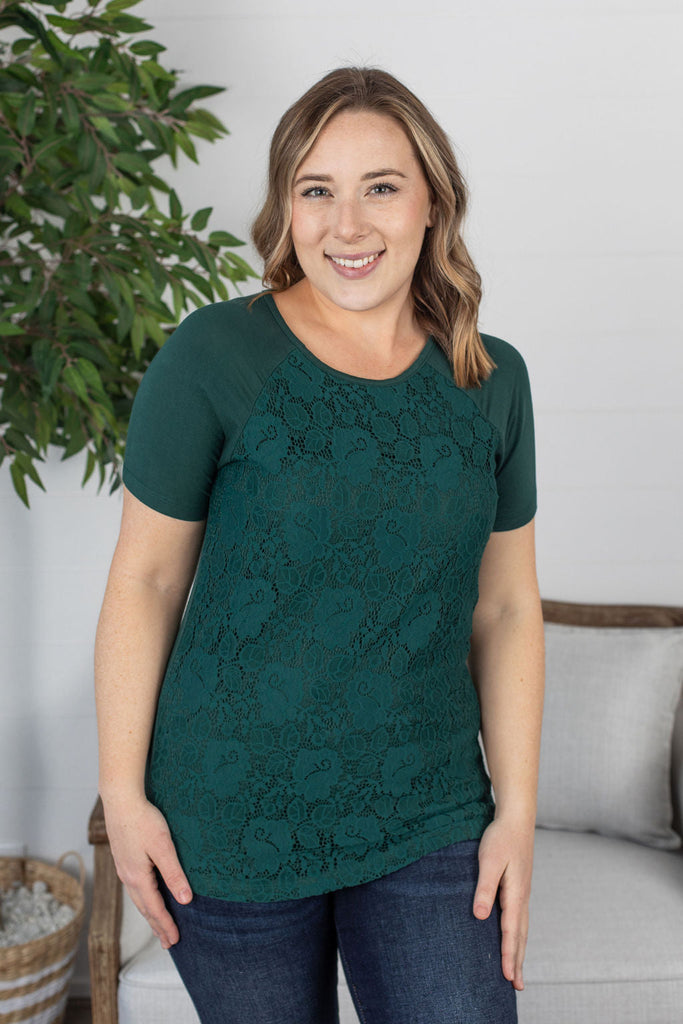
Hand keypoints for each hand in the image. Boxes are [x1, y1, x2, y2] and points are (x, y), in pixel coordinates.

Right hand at [102, 794, 191, 948]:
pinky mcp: (123, 859)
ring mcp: (123, 868)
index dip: (166, 925)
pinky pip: (135, 887)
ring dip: (149, 914)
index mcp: (138, 878)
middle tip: (168, 943)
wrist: (120, 800)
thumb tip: (186, 900)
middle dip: (157, 926)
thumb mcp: (163, 847)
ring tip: (158, 926)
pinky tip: (146, 896)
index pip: (155, 909)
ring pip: (138, 899)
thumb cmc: (143, 820)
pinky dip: (143, 899)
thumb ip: (174, 874)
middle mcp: (128, 877)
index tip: (176, 940)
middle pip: (145, 908)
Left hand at [472, 816, 534, 990]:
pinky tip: (515, 938)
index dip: (509, 955)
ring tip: (517, 971)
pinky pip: (520, 919)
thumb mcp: (489, 861)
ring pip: (522, 928)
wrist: (516, 819)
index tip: (507, 977)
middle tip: (517, 987)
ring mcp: (522, 893)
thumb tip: (480, 917)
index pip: (511, 931)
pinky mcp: (518, 887)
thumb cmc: (501, 838)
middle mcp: (522, 897)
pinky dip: (519, 935)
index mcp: (515, 894)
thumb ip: (485, 889)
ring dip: (520, 950)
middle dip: (518, 961)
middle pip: (521, 936)